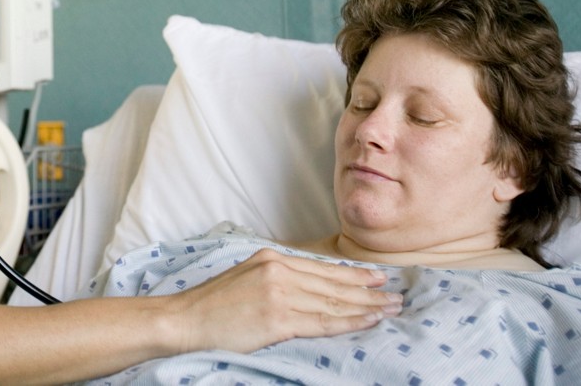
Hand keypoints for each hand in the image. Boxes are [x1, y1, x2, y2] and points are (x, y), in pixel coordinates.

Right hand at [172, 248, 402, 354]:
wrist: (185, 319)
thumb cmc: (212, 304)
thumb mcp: (246, 278)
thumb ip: (277, 278)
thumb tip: (308, 288)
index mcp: (271, 258)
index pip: (322, 268)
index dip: (353, 274)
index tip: (377, 278)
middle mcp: (279, 271)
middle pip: (334, 283)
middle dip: (368, 290)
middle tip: (396, 294)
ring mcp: (280, 294)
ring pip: (334, 302)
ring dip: (367, 306)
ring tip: (390, 309)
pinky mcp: (278, 319)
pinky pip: (323, 322)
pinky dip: (350, 321)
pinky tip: (368, 321)